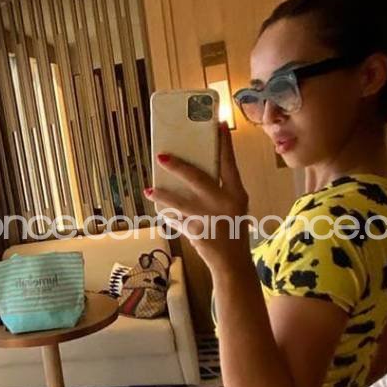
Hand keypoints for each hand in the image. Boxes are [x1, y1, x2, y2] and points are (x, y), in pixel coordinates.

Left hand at [143, 124, 249, 266]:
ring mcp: (207, 217)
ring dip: (162, 195)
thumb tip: (195, 172)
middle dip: (178, 166)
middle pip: (197, 178)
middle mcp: (223, 203)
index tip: (218, 125)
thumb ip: (222, 190)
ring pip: (178, 201)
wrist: (233, 262)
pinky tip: (158, 210)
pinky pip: (175, 219)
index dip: (224, 144)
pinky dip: (167, 214)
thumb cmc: (232, 230)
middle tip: (162, 157)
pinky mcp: (195, 231)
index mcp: (237, 194)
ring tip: (150, 190)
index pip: (229, 164)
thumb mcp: (235, 207)